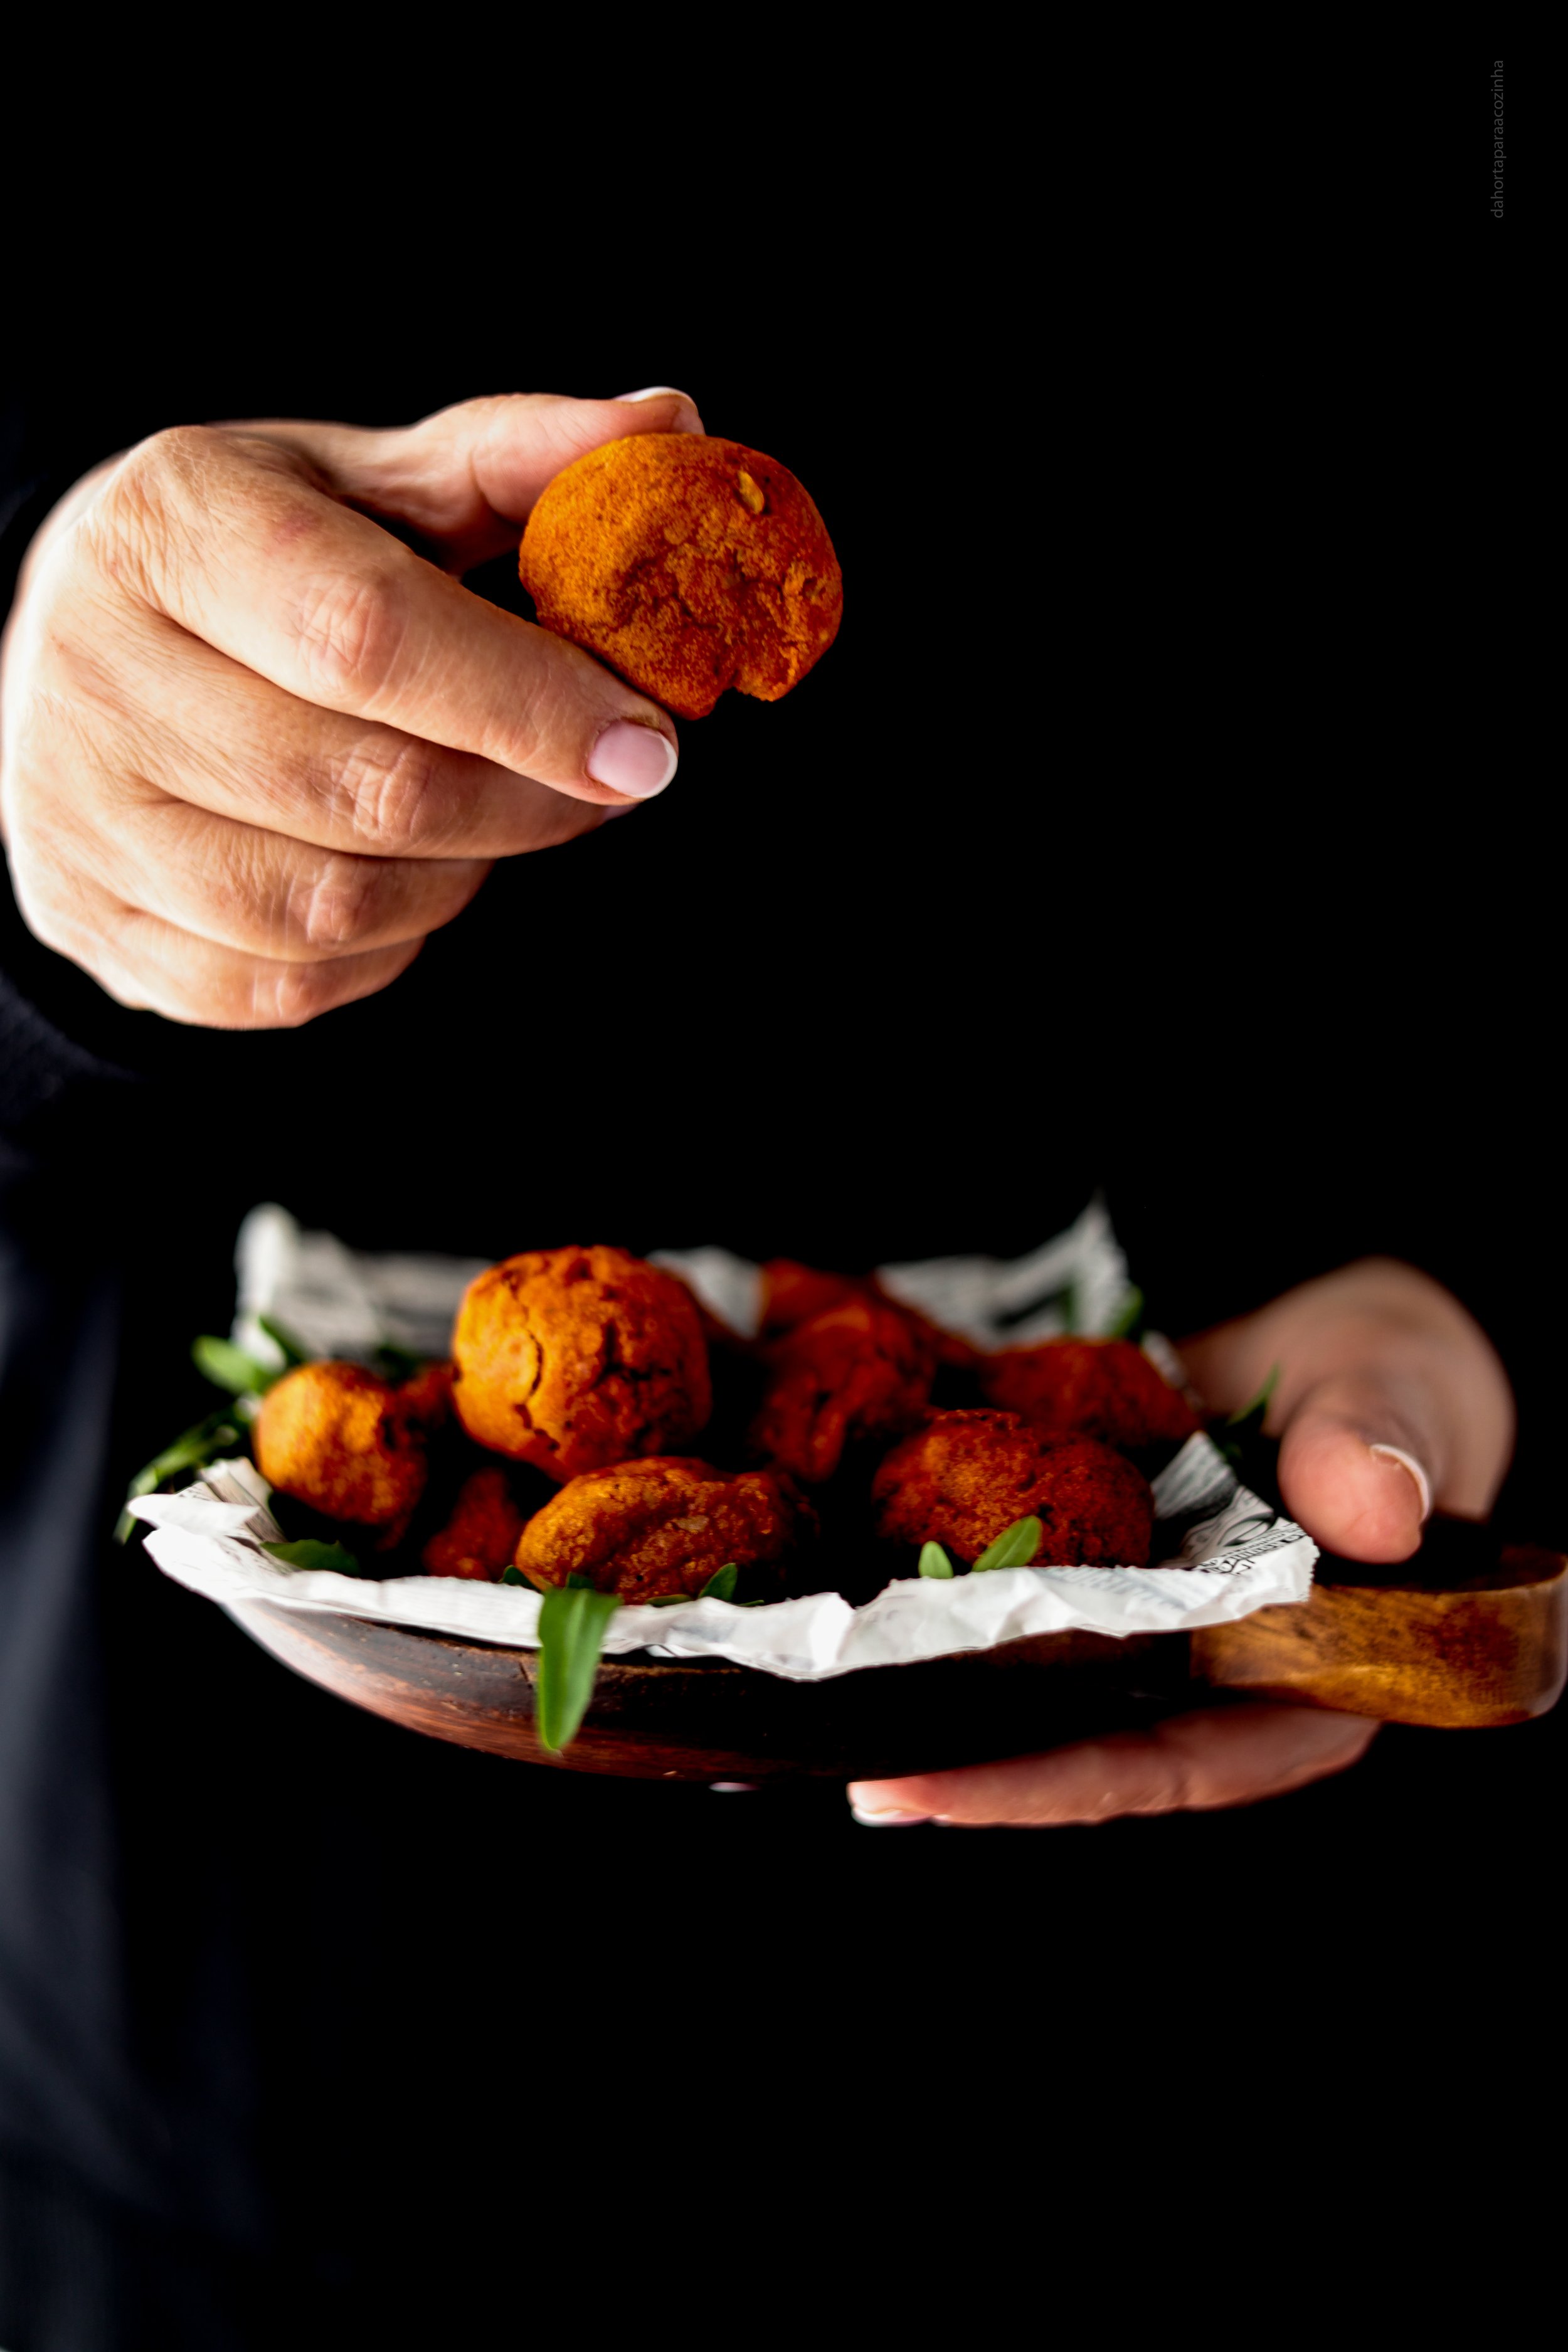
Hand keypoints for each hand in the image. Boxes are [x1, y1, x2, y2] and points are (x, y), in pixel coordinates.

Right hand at [0, 388, 700, 1026]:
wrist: (81, 648)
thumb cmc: (259, 561)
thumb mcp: (366, 483)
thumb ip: (512, 460)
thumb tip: (668, 426)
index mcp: (170, 527)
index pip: (366, 633)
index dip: (527, 701)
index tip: (645, 743)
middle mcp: (95, 670)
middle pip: (367, 788)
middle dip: (524, 801)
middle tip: (601, 780)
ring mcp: (79, 815)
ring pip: (330, 909)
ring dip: (459, 878)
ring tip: (493, 814)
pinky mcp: (96, 924)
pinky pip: (282, 985)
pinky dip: (382, 947)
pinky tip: (406, 877)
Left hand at [849, 1259, 1514, 1827]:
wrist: (1344, 1331)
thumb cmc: (1395, 1378)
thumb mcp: (1403, 1392)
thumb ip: (1383, 1446)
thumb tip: (1375, 1512)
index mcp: (1303, 1684)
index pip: (1168, 1759)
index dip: (1049, 1779)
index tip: (928, 1786)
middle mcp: (1209, 1681)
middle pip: (1074, 1741)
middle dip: (959, 1756)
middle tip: (839, 1763)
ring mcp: (1143, 1630)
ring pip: (1031, 1682)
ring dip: (932, 1690)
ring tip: (811, 1703)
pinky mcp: (1093, 1573)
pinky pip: (1013, 1600)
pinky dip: (938, 1599)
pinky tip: (844, 1598)